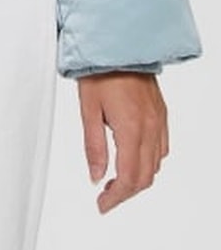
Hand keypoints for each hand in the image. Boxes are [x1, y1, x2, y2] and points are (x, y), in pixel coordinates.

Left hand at [77, 72, 168, 213]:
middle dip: (126, 192)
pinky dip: (150, 162)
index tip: (102, 205)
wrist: (119, 44)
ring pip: (156, 164)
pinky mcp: (160, 113)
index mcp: (131, 129)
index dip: (116, 198)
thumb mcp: (88, 110)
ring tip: (116, 181)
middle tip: (106, 197)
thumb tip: (96, 177)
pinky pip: (161, 147)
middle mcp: (150, 127)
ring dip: (139, 178)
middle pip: (145, 176)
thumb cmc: (100, 71)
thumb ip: (94, 147)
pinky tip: (134, 159)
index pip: (130, 178)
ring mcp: (159, 120)